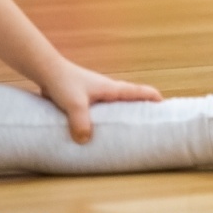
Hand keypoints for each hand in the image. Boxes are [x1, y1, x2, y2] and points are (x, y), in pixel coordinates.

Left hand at [38, 59, 161, 143]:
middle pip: (131, 98)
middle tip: (148, 123)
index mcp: (112, 89)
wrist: (47, 71)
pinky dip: (104, 117)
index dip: (154, 98)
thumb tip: (85, 141)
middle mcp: (107, 89)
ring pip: (115, 104)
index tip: (165, 107)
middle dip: (141, 108)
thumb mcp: (74, 104)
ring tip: (123, 131)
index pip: (139, 92)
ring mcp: (96, 93)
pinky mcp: (84, 98)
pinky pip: (100, 109)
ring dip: (122, 114)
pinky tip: (96, 130)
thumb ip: (81, 122)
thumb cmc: (64, 83)